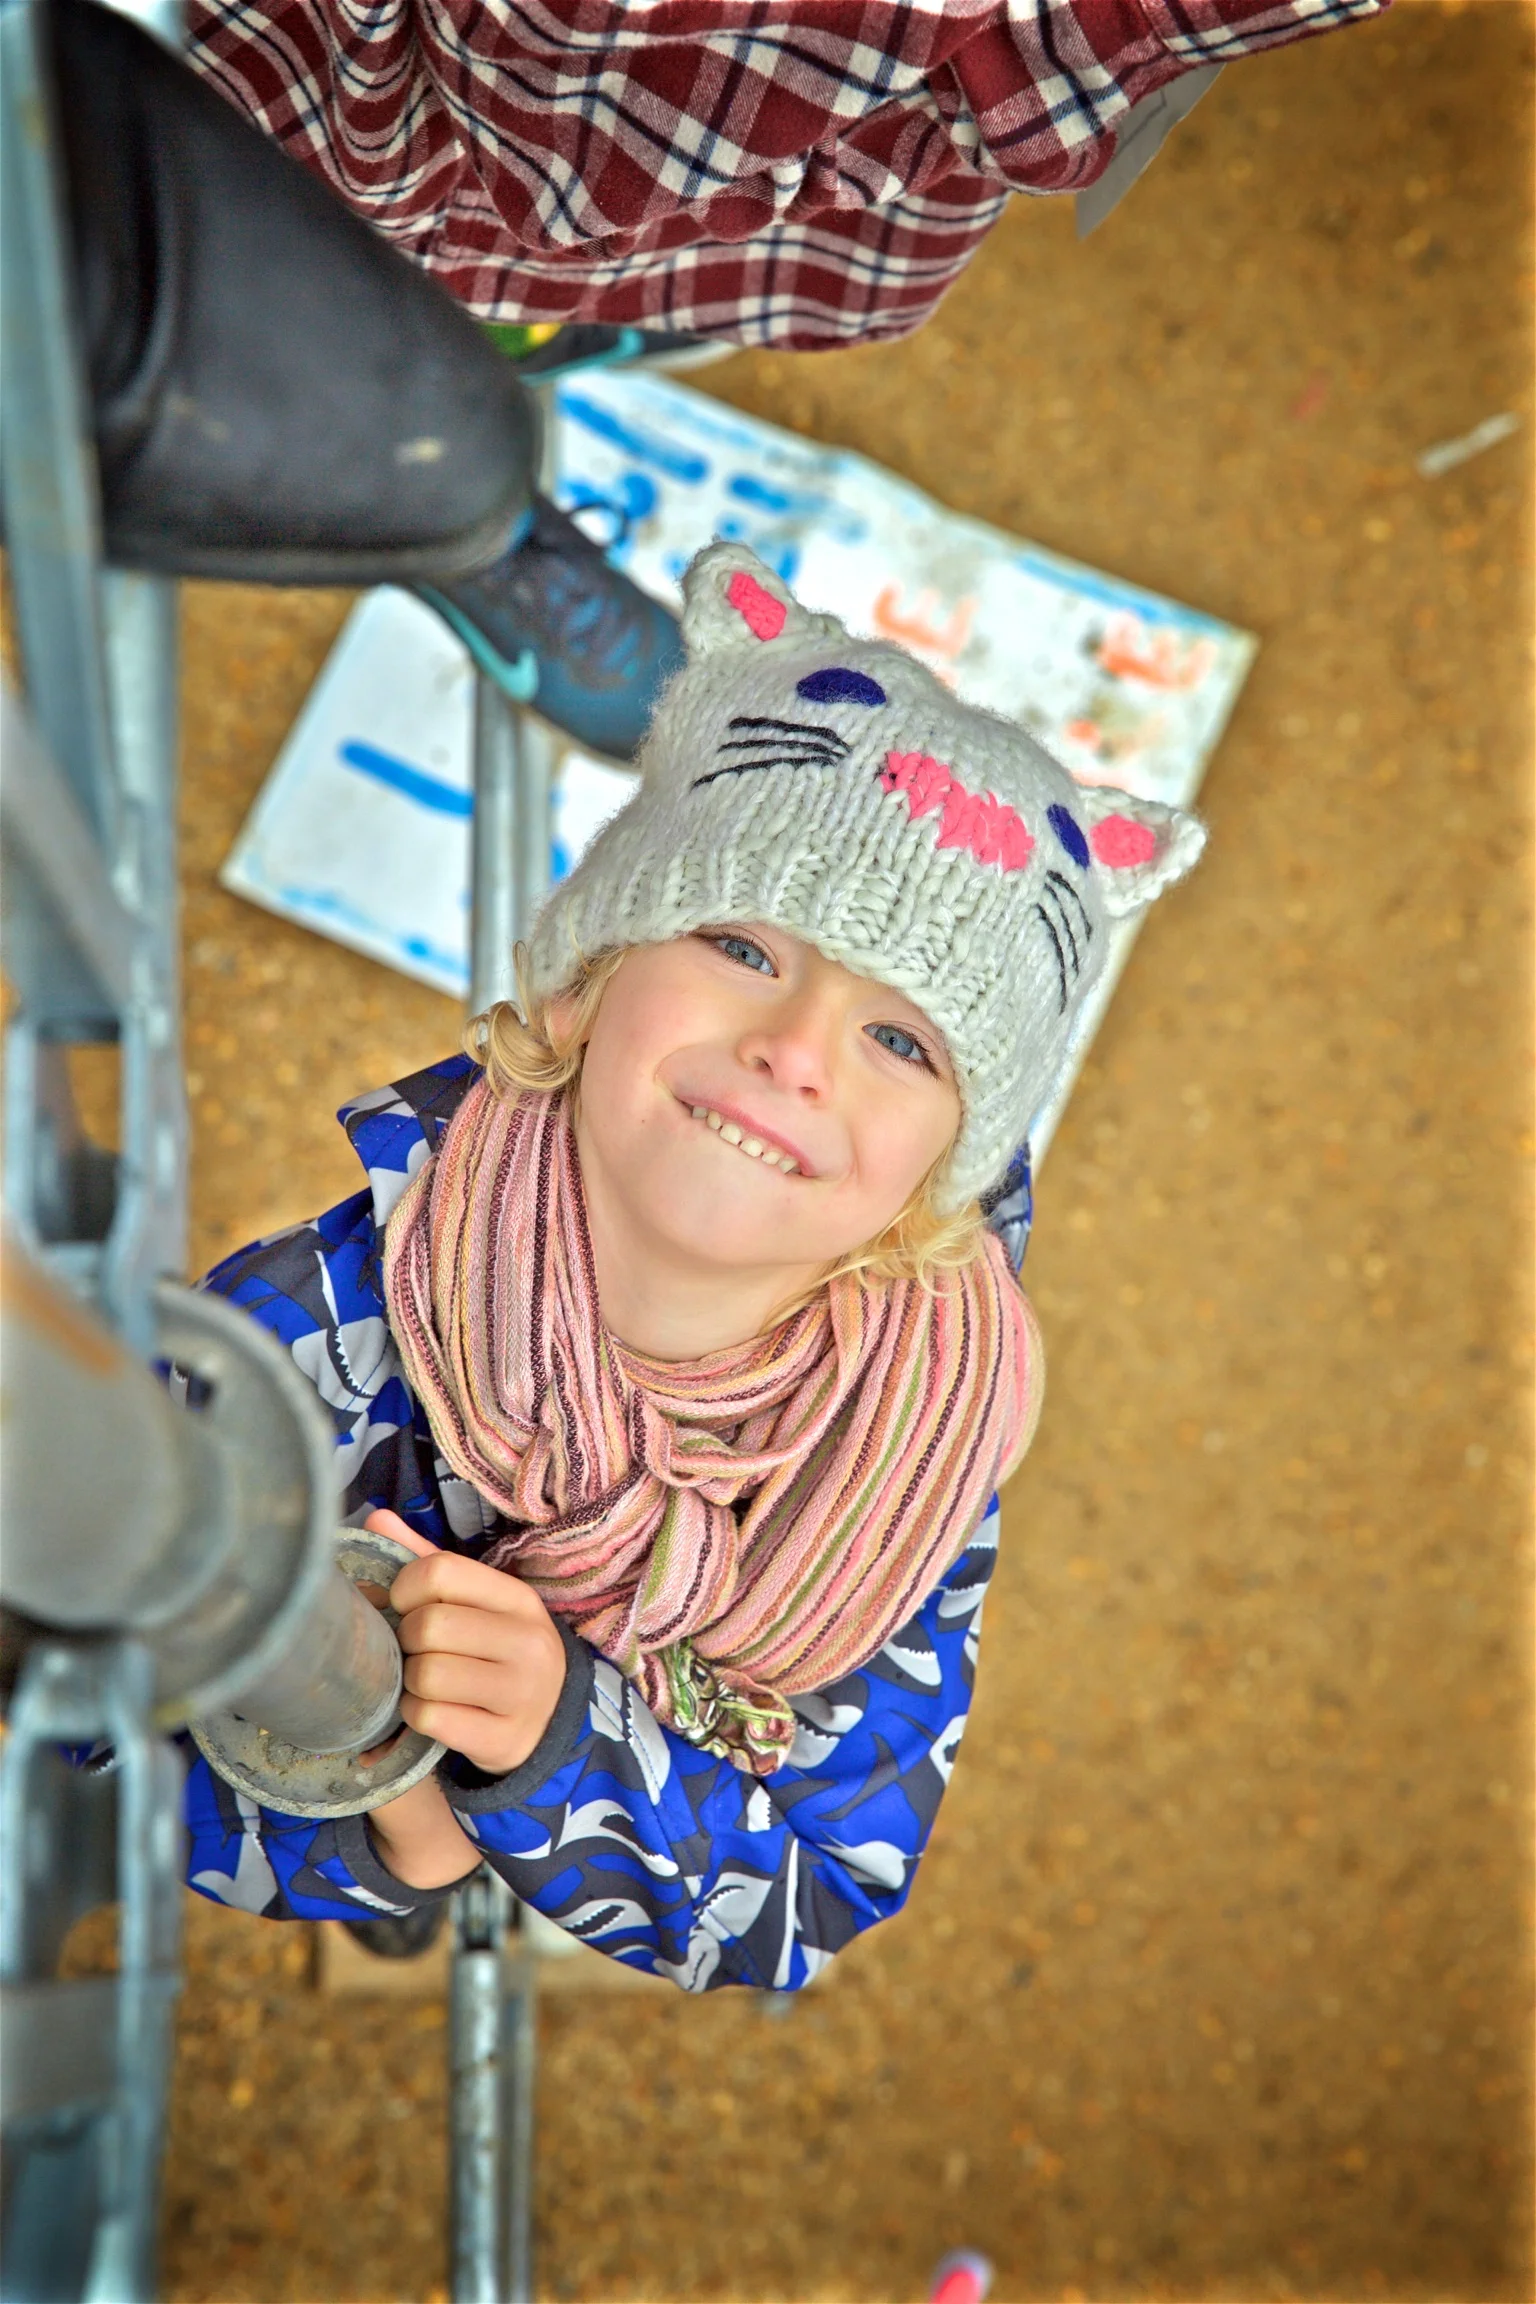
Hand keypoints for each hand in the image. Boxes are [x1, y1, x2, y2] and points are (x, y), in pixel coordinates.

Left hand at [365, 1509, 567, 1777]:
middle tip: (414, 1651)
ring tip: (424, 1682)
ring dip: (410, 1682)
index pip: (440, 1571)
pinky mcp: (505, 1739)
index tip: (404, 1606)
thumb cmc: (496, 1650)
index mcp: (517, 1598)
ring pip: (427, 1675)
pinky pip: (430, 1718)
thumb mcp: (475, 1603)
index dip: (404, 1588)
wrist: (547, 1719)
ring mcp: (521, 1693)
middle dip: (406, 1640)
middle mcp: (527, 1641)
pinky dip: (416, 1715)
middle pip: (428, 1626)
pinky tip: (431, 1711)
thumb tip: (375, 1517)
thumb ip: (427, 1561)